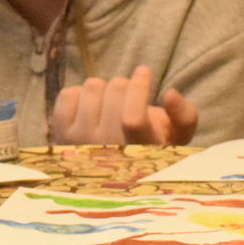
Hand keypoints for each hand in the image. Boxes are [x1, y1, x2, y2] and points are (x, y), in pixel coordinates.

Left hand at [51, 66, 198, 144]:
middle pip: (114, 95)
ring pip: (92, 88)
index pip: (133, 119)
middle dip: (126, 85)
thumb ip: (184, 117)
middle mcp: (105, 152)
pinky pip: (68, 94)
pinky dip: (80, 93)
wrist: (113, 172)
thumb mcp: (177, 138)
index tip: (144, 71)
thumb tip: (169, 93)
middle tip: (129, 94)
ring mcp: (79, 144)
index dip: (139, 88)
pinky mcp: (59, 134)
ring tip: (110, 103)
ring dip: (104, 89)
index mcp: (138, 155)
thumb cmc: (151, 148)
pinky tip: (90, 108)